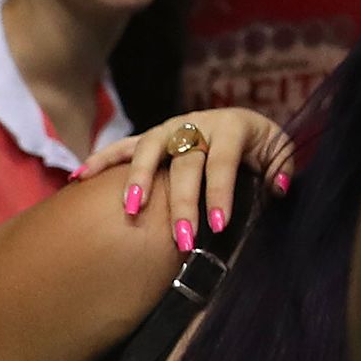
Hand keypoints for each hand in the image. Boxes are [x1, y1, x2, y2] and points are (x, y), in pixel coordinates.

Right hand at [74, 107, 294, 249]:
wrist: (244, 122)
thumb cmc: (262, 145)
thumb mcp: (280, 150)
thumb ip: (281, 167)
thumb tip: (279, 188)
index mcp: (233, 126)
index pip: (224, 160)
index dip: (220, 191)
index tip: (218, 223)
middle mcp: (198, 123)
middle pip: (186, 162)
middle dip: (183, 201)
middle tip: (182, 237)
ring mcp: (171, 128)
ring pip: (149, 150)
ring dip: (138, 179)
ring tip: (132, 209)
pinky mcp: (152, 137)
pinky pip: (123, 147)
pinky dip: (100, 160)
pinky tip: (80, 179)